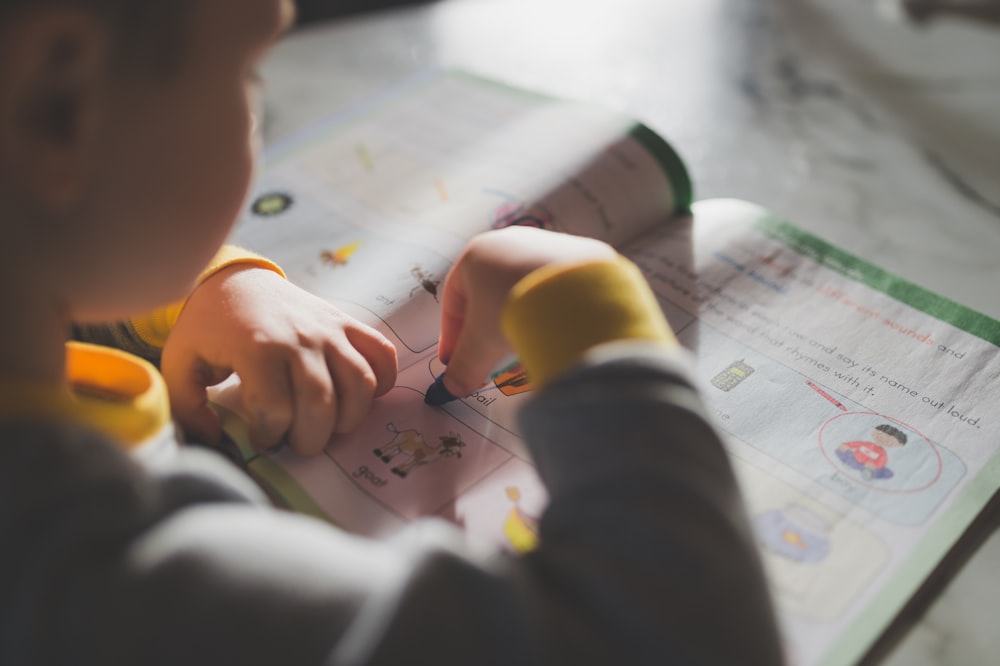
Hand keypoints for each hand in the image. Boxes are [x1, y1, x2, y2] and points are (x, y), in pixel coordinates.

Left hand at [161, 266, 396, 453]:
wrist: (236, 280)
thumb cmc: (209, 326)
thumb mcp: (181, 363)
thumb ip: (187, 408)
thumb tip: (215, 439)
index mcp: (258, 348)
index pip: (276, 411)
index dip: (268, 436)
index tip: (259, 438)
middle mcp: (301, 338)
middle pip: (322, 404)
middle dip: (310, 438)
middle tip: (295, 442)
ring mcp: (329, 329)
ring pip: (360, 385)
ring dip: (348, 418)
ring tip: (328, 426)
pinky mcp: (347, 323)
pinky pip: (381, 354)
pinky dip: (383, 381)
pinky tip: (360, 398)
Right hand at [437, 226, 616, 396]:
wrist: (574, 296)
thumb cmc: (517, 308)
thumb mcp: (481, 344)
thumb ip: (464, 366)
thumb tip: (455, 385)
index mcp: (477, 254)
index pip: (454, 301)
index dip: (452, 336)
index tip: (456, 360)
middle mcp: (510, 242)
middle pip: (488, 294)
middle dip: (486, 329)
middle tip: (488, 357)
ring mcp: (545, 244)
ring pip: (521, 288)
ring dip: (517, 318)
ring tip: (523, 345)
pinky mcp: (576, 255)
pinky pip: (553, 287)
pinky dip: (547, 309)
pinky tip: (552, 331)